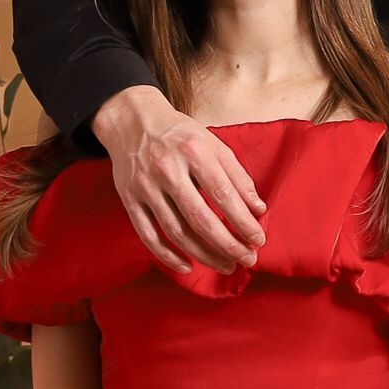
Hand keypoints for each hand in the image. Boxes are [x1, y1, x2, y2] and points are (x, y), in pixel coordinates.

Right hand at [92, 86, 267, 275]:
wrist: (133, 122)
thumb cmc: (180, 135)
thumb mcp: (213, 144)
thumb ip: (237, 175)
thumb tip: (258, 209)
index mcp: (193, 151)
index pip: (223, 194)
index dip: (243, 221)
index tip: (258, 239)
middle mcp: (167, 169)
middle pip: (200, 218)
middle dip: (228, 244)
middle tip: (248, 259)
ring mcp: (145, 186)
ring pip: (176, 231)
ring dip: (204, 254)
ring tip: (226, 265)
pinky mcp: (129, 199)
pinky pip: (148, 235)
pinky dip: (167, 255)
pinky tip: (187, 266)